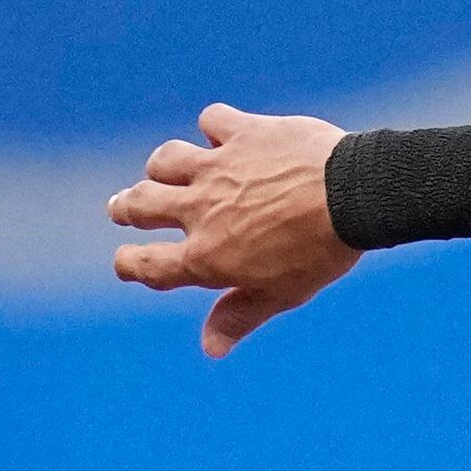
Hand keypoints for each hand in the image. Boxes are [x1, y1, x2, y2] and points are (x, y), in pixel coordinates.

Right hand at [108, 104, 359, 354]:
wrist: (352, 196)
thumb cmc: (320, 252)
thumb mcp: (282, 293)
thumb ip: (240, 315)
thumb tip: (210, 349)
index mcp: (207, 255)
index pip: (149, 265)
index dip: (130, 266)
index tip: (125, 264)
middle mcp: (200, 210)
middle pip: (142, 204)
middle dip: (125, 208)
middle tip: (119, 207)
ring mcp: (217, 167)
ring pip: (166, 160)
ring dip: (160, 167)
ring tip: (161, 170)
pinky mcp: (241, 133)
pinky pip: (212, 121)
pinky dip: (214, 126)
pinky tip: (222, 132)